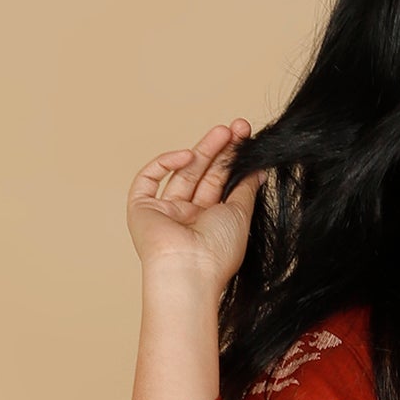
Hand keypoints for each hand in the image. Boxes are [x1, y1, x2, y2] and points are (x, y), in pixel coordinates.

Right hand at [126, 119, 263, 286]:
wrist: (189, 270)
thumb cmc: (217, 252)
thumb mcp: (240, 214)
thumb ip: (246, 189)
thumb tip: (257, 170)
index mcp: (211, 224)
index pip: (221, 184)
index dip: (232, 161)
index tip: (246, 139)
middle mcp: (188, 218)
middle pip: (203, 175)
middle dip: (220, 150)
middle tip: (237, 128)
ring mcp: (165, 213)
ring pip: (182, 173)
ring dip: (202, 151)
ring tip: (223, 131)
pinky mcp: (142, 209)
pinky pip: (149, 179)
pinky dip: (166, 163)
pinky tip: (188, 154)